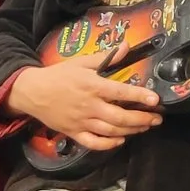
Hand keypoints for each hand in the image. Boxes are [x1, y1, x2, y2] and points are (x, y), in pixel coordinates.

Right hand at [6, 60, 162, 153]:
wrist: (31, 92)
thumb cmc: (58, 75)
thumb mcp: (81, 62)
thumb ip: (106, 56)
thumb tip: (126, 46)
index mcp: (92, 86)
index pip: (121, 92)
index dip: (140, 96)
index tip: (156, 100)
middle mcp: (89, 106)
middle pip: (120, 117)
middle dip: (142, 119)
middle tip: (158, 119)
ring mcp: (81, 122)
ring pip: (110, 131)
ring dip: (131, 131)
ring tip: (146, 127)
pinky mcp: (73, 133)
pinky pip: (93, 143)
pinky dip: (108, 144)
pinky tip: (121, 141)